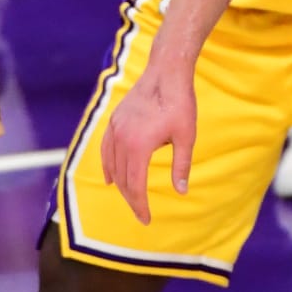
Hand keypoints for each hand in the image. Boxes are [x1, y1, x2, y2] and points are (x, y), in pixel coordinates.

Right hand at [101, 60, 195, 223]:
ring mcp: (114, 129)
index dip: (140, 206)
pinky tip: (111, 177)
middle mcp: (121, 139)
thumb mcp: (186, 137)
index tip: (146, 220)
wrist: (166, 72)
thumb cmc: (180, 104)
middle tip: (142, 214)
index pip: (135, 186)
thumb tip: (181, 191)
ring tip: (131, 199)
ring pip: (112, 166)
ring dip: (120, 185)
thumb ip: (181, 166)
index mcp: (138, 146)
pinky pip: (105, 150)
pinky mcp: (114, 121)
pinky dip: (108, 167)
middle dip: (131, 199)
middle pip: (122, 179)